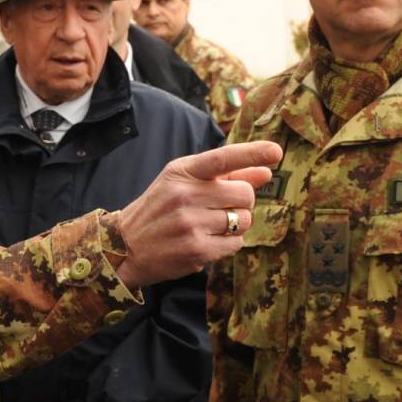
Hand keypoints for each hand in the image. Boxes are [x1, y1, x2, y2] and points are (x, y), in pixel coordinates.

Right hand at [114, 141, 282, 286]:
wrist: (124, 246)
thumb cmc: (160, 210)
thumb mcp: (184, 184)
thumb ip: (225, 176)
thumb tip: (265, 171)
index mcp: (181, 172)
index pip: (222, 158)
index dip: (252, 153)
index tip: (276, 152)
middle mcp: (185, 195)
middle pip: (244, 194)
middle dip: (241, 203)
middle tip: (222, 209)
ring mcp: (190, 223)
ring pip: (243, 220)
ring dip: (236, 225)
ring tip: (210, 226)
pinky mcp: (197, 249)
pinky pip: (236, 243)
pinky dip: (229, 243)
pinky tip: (208, 241)